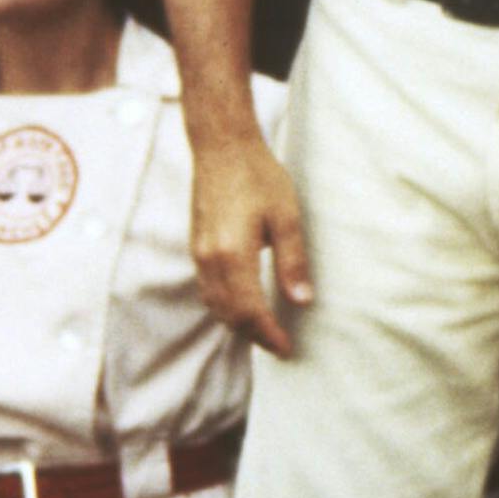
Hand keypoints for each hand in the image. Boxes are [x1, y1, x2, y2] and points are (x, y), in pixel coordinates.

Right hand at [190, 134, 312, 357]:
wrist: (222, 148)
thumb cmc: (258, 176)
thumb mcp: (286, 217)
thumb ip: (292, 262)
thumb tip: (301, 301)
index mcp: (232, 255)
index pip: (249, 311)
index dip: (268, 335)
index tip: (286, 349)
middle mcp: (209, 261)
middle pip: (229, 314)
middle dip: (254, 335)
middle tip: (279, 347)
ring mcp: (199, 255)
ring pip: (215, 305)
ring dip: (238, 324)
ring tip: (264, 332)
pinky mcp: (197, 247)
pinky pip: (208, 290)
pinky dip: (225, 306)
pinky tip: (242, 306)